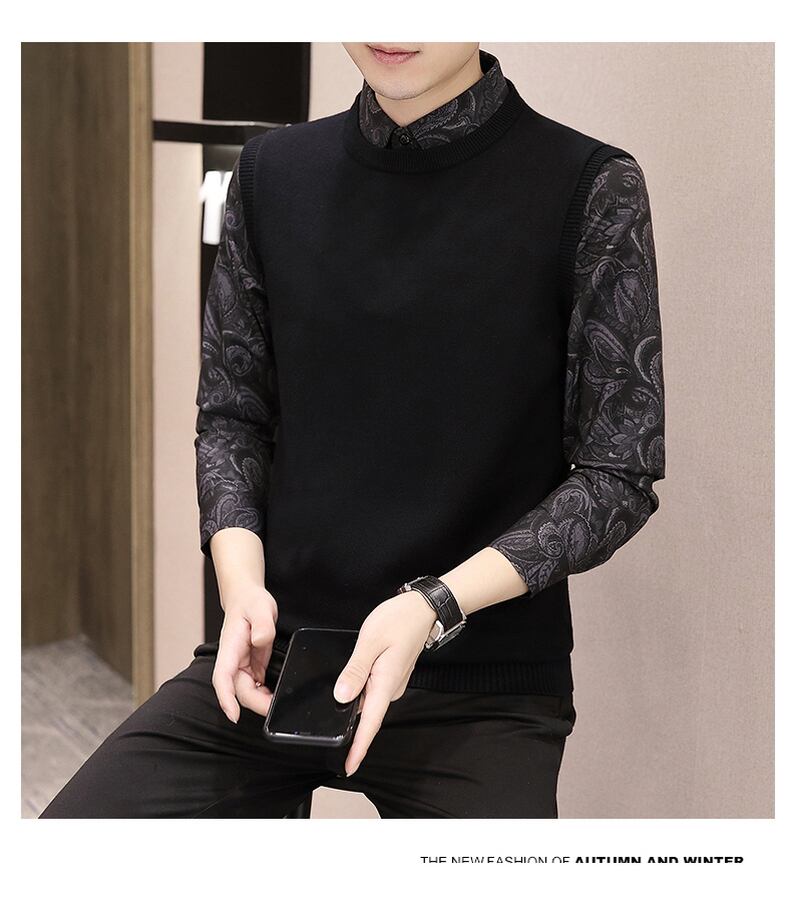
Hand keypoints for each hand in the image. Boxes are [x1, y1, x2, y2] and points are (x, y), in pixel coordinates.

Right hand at [212, 588, 278, 722]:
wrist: (247, 598)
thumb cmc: (250, 602)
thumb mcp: (260, 608)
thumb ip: (262, 625)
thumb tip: (260, 640)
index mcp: (230, 647)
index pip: (222, 676)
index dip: (226, 698)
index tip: (233, 715)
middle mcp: (232, 660)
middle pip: (238, 690)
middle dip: (255, 703)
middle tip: (276, 707)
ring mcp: (240, 665)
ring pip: (246, 691)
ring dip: (260, 701)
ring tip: (278, 702)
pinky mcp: (250, 666)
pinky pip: (254, 687)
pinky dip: (264, 694)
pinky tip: (275, 694)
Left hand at [333, 591, 436, 775]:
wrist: (424, 609)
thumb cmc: (399, 620)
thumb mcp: (371, 641)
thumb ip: (355, 670)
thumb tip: (341, 696)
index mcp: (386, 683)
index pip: (371, 723)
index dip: (359, 746)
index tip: (348, 767)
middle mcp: (391, 688)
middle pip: (368, 717)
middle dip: (350, 733)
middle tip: (329, 743)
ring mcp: (392, 683)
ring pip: (369, 704)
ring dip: (353, 713)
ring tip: (334, 722)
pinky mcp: (390, 675)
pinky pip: (372, 692)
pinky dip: (359, 697)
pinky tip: (347, 693)